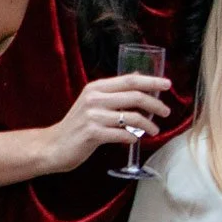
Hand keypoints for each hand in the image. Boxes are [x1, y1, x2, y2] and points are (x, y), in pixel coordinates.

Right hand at [45, 72, 170, 170]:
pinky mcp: (92, 133)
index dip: (151, 81)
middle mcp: (94, 98)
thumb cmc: (78, 125)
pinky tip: (134, 139)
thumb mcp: (93, 102)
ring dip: (148, 125)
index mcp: (96, 88)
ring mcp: (93, 116)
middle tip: (166, 112)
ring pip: (132, 117)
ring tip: (154, 130)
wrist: (53, 146)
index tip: (167, 85)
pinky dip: (133, 137)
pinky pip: (122, 134)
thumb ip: (114, 91)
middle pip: (135, 96)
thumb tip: (139, 76)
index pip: (130, 80)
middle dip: (155, 104)